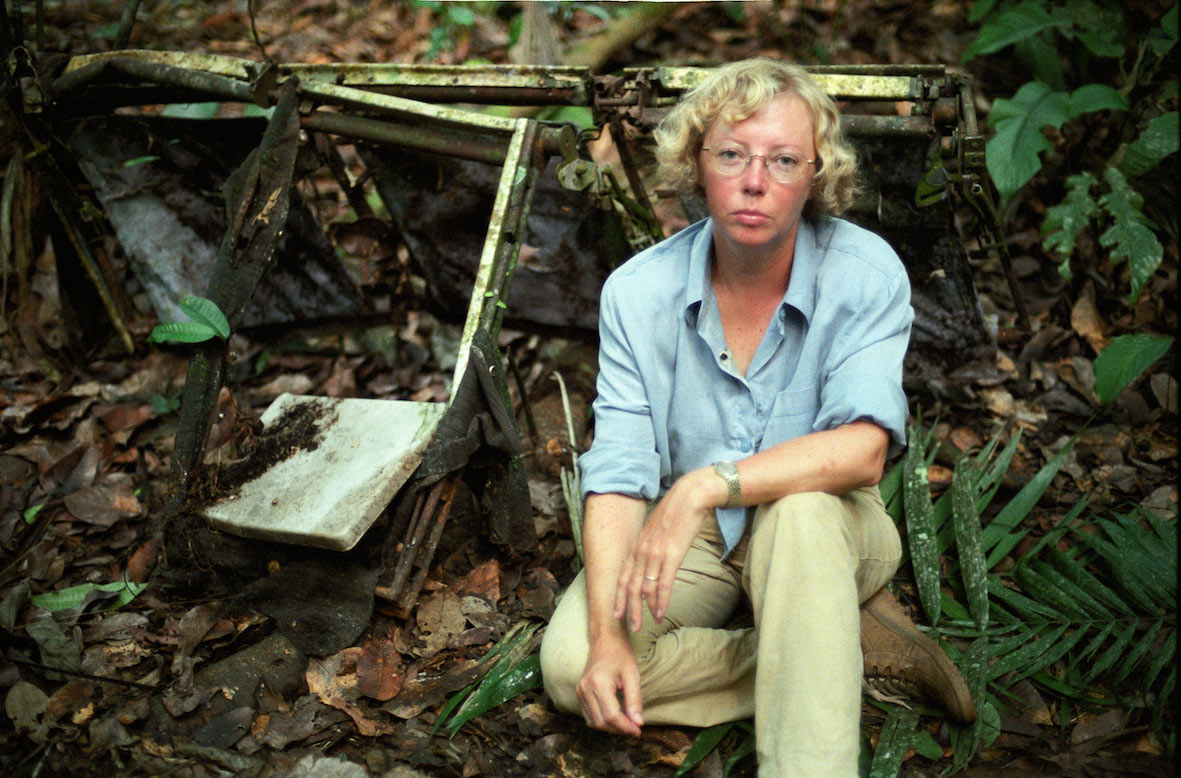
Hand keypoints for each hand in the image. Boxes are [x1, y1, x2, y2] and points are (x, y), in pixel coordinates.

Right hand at [576, 631, 643, 735]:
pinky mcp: (579, 693)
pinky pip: (588, 716)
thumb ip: (635, 701)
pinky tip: (615, 718)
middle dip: (619, 730)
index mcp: (598, 683)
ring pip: (593, 722)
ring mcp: (580, 691)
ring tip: (626, 724)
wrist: (604, 640)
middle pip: (601, 722)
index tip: (638, 731)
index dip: (625, 727)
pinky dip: (601, 721)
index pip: (611, 716)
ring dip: (610, 728)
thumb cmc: (620, 654)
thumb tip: (638, 723)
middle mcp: (585, 689)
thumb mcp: (632, 675)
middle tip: (634, 728)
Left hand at [613, 468, 722, 631]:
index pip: (623, 576)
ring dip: (646, 610)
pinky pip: (662, 585)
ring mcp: (655, 554)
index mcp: (637, 545)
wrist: (690, 497)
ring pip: (645, 589)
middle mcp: (642, 551)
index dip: (619, 596)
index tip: (616, 613)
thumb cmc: (677, 512)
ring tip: (649, 624)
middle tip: (631, 628)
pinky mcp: (671, 556)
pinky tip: (661, 613)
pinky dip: (661, 602)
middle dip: (629, 609)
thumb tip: (653, 560)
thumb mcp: (657, 530)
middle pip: (630, 587)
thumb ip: (652, 546)